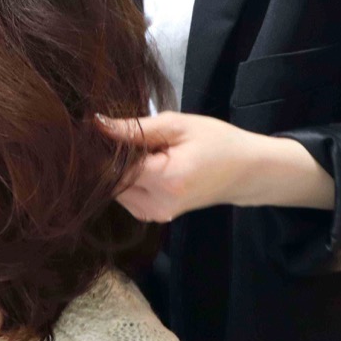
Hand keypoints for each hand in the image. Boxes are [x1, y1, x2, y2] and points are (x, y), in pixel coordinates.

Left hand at [96, 111, 334, 221]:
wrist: (247, 172)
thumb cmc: (218, 142)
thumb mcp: (179, 125)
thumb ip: (136, 128)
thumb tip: (97, 125)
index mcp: (165, 180)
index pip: (112, 168)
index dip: (100, 148)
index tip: (94, 128)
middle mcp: (156, 205)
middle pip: (110, 181)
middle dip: (109, 158)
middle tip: (119, 133)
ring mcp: (155, 215)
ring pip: (115, 190)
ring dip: (118, 169)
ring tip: (140, 149)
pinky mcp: (155, 216)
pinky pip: (126, 195)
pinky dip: (128, 178)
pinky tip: (144, 162)